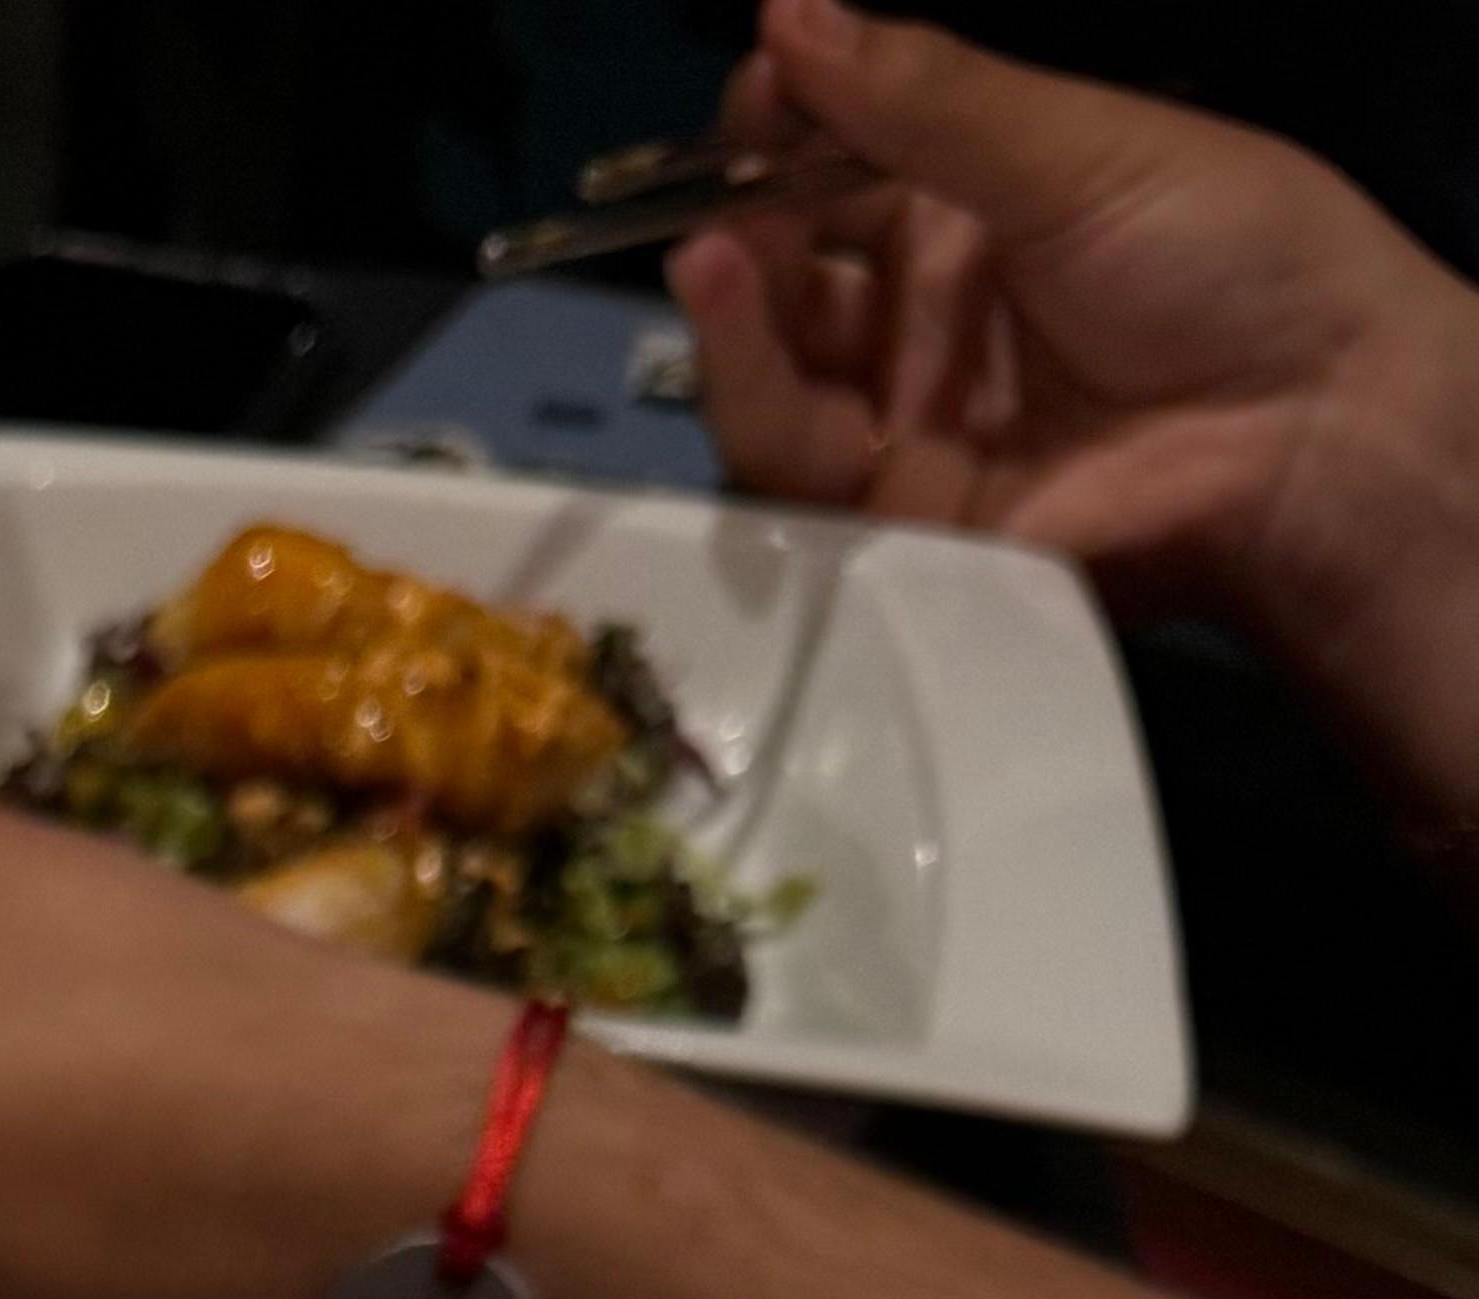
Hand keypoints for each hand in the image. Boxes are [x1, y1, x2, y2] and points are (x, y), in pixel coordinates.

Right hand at [675, 0, 1478, 837]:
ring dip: (727, 321)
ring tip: (708, 259)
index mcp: (972, 209)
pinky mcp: (902, 526)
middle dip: (738, 230)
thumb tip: (785, 9)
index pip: (835, 165)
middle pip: (784, 279)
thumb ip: (924, 96)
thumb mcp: (1073, 147)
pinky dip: (753, 408)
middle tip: (720, 196)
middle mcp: (926, 319)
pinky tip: (737, 341)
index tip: (759, 89)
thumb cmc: (1222, 251)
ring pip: (772, 380)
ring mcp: (909, 426)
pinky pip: (795, 479)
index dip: (782, 128)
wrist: (1309, 427)